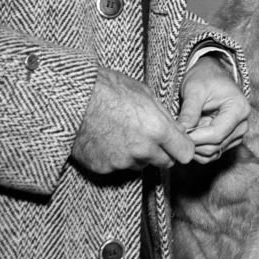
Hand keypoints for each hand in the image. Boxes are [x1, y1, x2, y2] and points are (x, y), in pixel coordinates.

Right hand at [72, 66, 194, 172]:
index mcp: (158, 130)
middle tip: (152, 137)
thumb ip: (165, 117)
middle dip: (164, 152)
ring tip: (126, 134)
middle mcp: (142, 150)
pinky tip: (109, 139)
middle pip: (166, 162)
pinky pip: (119, 166)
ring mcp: (122, 162)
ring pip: (142, 165)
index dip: (183, 147)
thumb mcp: (146, 94)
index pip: (185, 153)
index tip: (178, 143)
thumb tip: (178, 130)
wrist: (73, 99)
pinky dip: (118, 157)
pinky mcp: (103, 168)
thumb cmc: (110, 89)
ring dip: (140, 155)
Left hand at [178, 53, 249, 162]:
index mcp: (239, 109)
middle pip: (215, 146)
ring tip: (186, 128)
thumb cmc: (204, 78)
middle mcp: (242, 125)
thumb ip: (189, 111)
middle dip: (193, 142)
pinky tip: (191, 134)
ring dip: (194, 146)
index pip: (217, 134)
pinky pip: (211, 154)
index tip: (178, 133)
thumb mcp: (194, 90)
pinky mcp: (229, 141)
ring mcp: (237, 134)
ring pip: (212, 153)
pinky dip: (198, 148)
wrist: (210, 76)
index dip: (195, 137)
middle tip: (178, 131)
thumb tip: (181, 131)